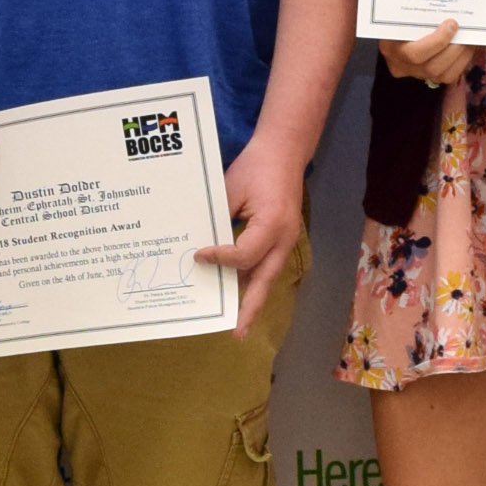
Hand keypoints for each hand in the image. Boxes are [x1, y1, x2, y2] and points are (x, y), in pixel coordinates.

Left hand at [196, 133, 306, 333]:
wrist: (283, 152)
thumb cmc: (255, 167)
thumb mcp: (230, 188)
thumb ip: (218, 219)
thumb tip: (201, 245)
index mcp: (272, 225)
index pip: (243, 256)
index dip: (219, 259)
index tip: (198, 256)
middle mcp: (284, 239)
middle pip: (265, 282)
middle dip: (250, 309)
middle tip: (236, 333)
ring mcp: (286, 241)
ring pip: (267, 278)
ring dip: (252, 299)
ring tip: (238, 323)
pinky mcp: (282, 239)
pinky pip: (267, 266)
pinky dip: (253, 281)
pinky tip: (237, 291)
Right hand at [377, 18, 472, 88]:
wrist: (394, 28)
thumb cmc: (398, 16)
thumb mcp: (401, 13)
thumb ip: (417, 12)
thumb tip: (445, 1)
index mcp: (390, 47)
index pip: (414, 53)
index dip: (437, 42)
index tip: (452, 24)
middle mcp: (400, 64)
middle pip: (430, 68)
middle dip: (453, 49)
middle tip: (464, 31)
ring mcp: (413, 74)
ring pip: (442, 75)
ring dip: (460, 57)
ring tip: (468, 39)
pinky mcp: (427, 78)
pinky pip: (448, 77)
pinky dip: (461, 62)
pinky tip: (466, 48)